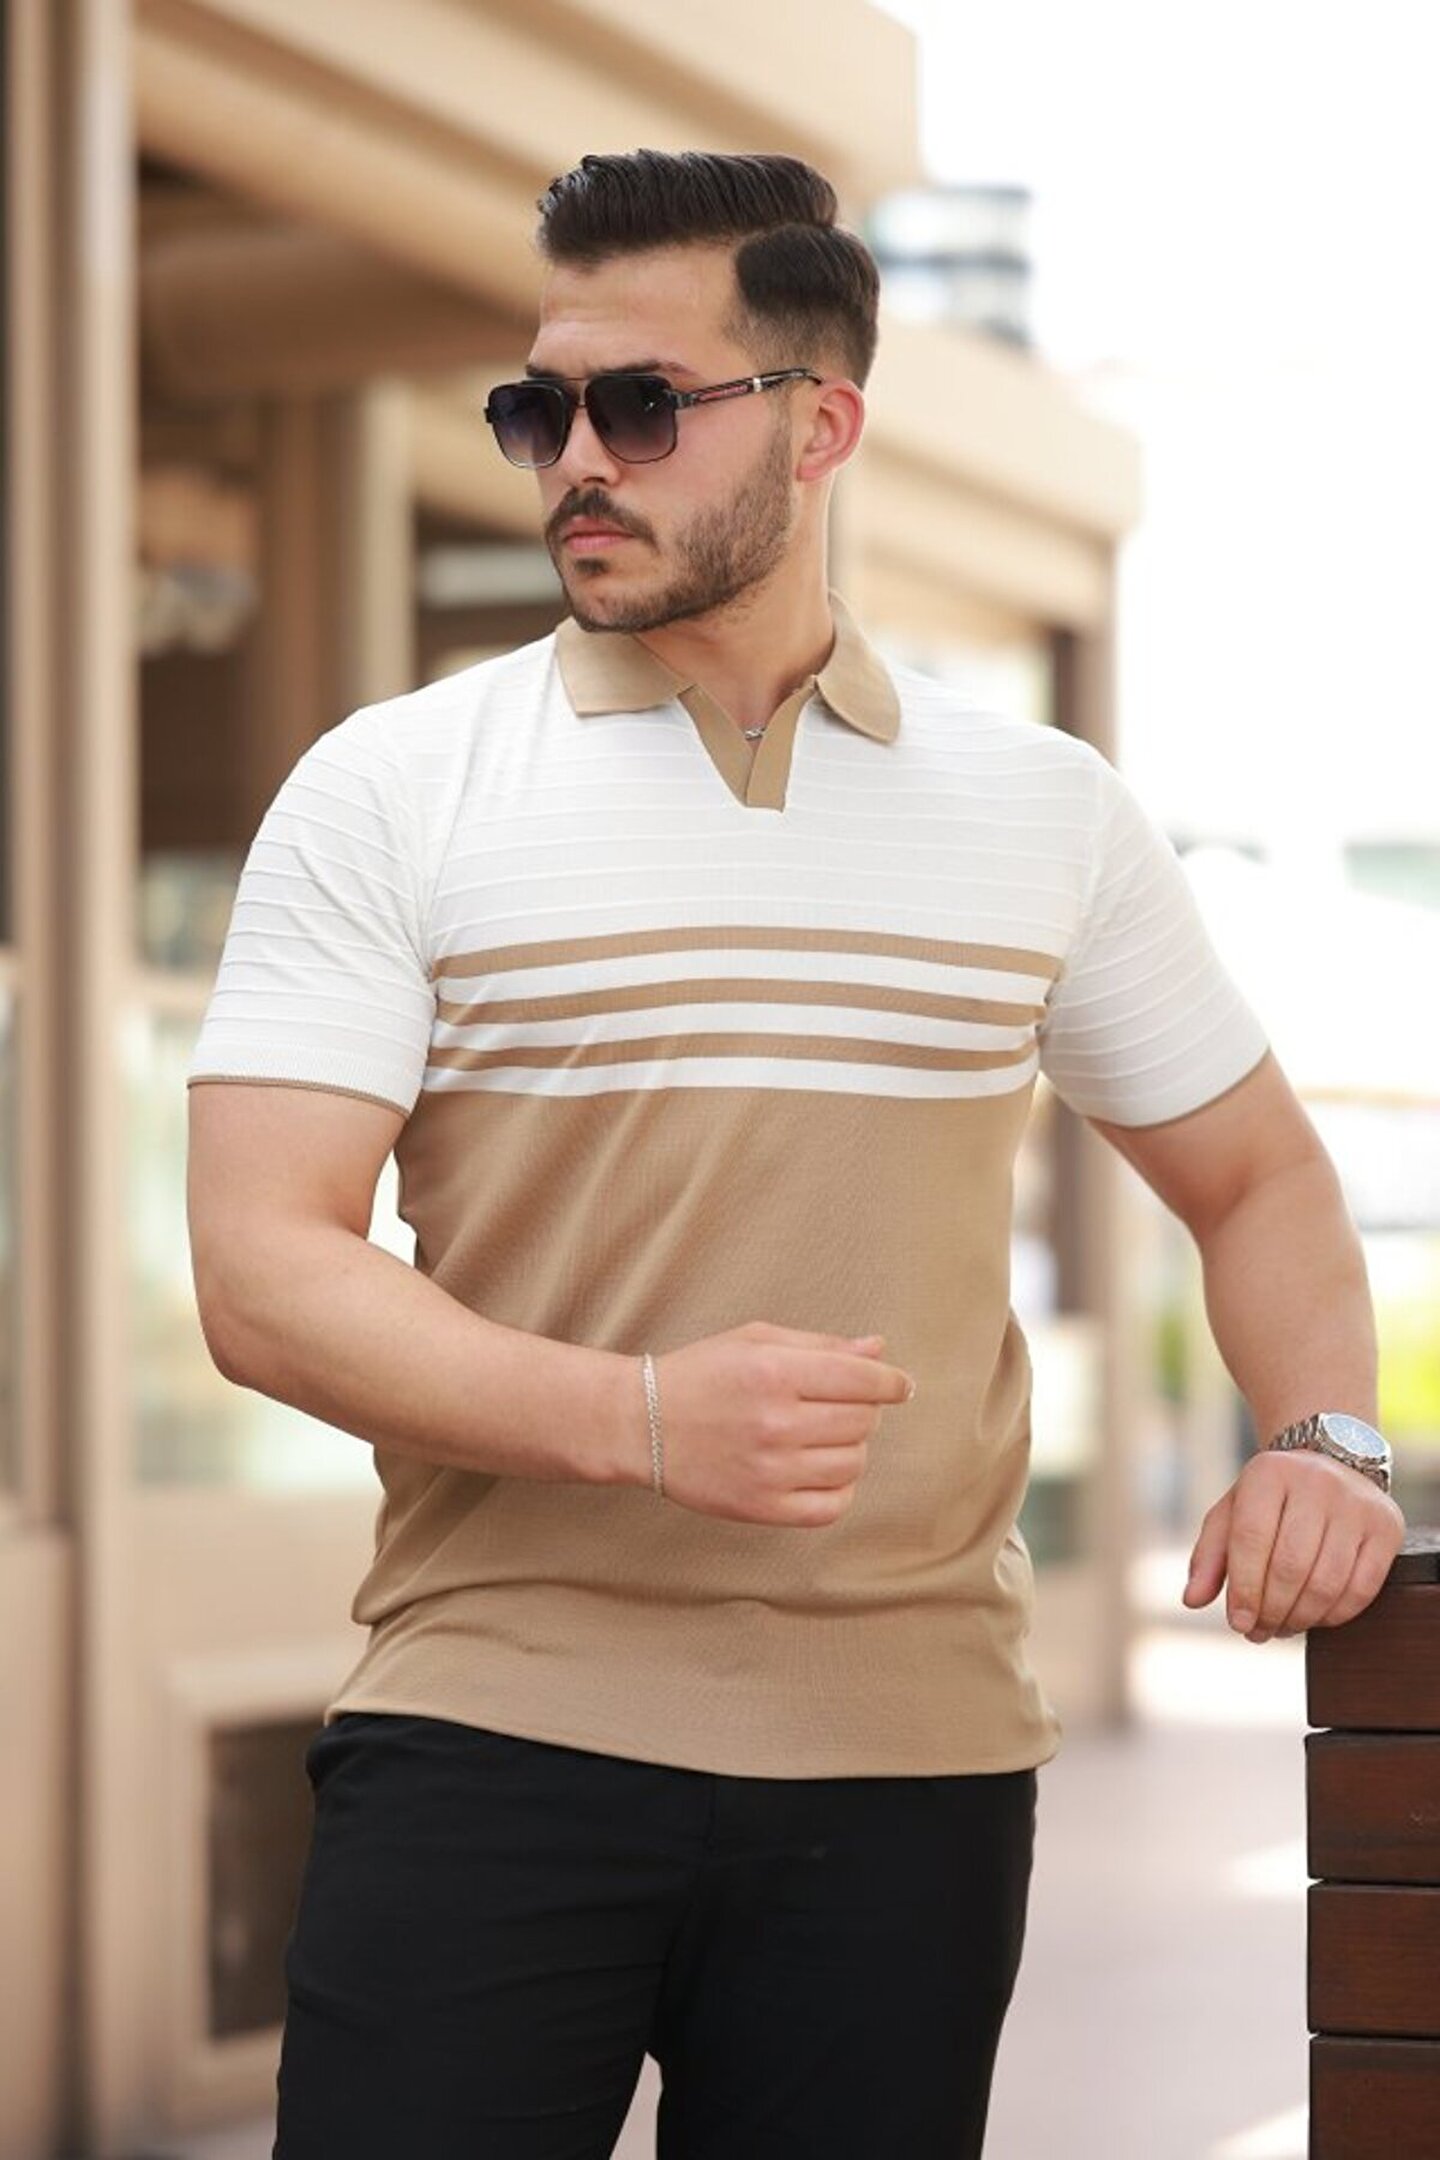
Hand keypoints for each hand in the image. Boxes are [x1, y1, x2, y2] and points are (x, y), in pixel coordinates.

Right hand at [633, 1320, 914, 1527]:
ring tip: (826, 1435)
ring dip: (852, 1447)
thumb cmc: (701, 1374)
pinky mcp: (761, 1507)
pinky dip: (840, 1489)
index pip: (865, 1380)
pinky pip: (831, 1506)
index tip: (899, 1385)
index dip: (892, 1382)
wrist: (641, 1425)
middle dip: (866, 1410)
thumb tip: (879, 1349)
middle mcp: (775, 1422)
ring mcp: (769, 1469)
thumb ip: (820, 1346)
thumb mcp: (755, 1341)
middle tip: (843, 1405)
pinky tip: (823, 1470)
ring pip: (853, 1463)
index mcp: (775, 1372)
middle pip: (863, 1421)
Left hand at [1183, 1448, 1404, 1642]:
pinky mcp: (1386, 1526)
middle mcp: (1315, 1482)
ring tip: (1284, 1628)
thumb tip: (1192, 1600)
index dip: (1243, 1590)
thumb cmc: (1271, 1500)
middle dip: (1271, 1610)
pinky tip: (1316, 1618)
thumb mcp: (1232, 1514)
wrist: (1331, 1463)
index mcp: (1268, 1473)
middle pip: (1289, 1566)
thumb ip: (1208, 1557)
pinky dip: (1336, 1614)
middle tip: (1260, 1633)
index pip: (1250, 1540)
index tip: (1238, 1624)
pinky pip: (1362, 1587)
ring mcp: (1356, 1503)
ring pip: (1326, 1581)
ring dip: (1301, 1618)